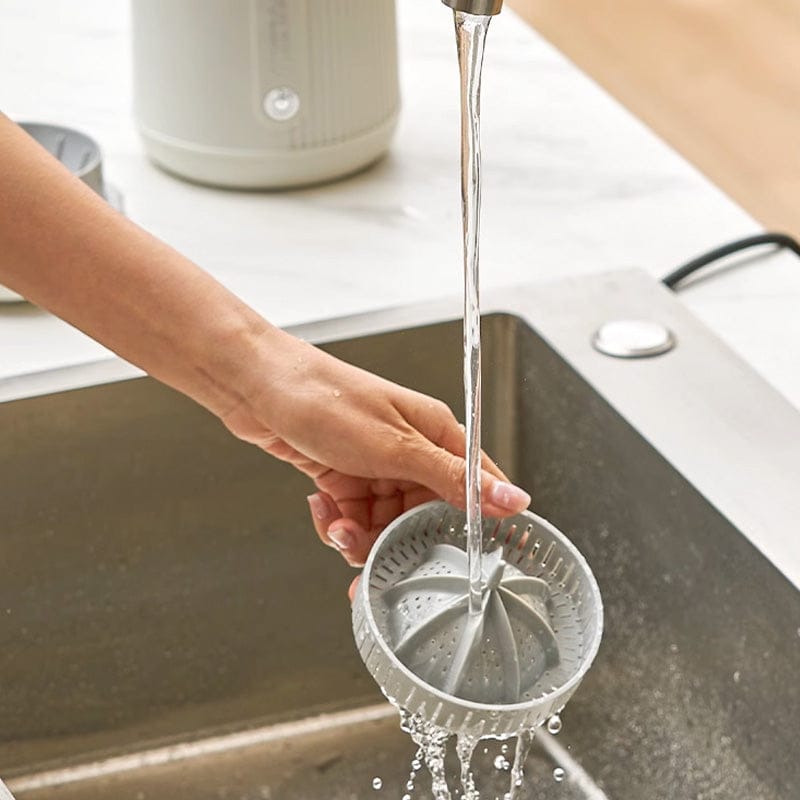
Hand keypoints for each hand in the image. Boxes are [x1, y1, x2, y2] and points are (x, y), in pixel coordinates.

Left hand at [221, 329, 530, 566]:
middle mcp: (410, 450)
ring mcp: (377, 466)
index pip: (476, 486)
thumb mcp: (396, 447)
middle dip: (400, 540)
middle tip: (377, 547)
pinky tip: (323, 507)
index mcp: (436, 433)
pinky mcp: (346, 477)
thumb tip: (512, 499)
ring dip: (360, 535)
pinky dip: (337, 523)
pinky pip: (355, 519)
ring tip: (339, 524)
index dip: (477, 523)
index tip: (466, 557)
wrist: (257, 387)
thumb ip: (454, 479)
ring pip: (386, 525)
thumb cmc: (325, 399)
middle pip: (426, 516)